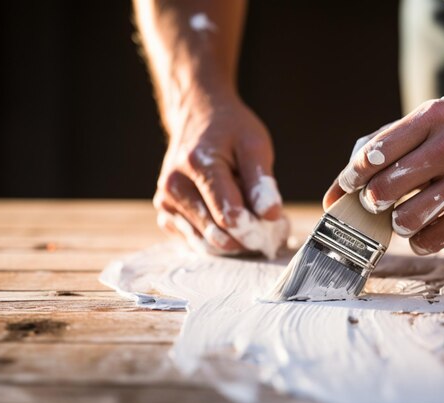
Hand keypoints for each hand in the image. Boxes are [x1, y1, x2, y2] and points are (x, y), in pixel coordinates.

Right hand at [153, 91, 287, 257]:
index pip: (228, 216)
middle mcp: (174, 186)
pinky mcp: (166, 215)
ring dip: (235, 242)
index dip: (256, 228)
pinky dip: (218, 240)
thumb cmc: (230, 131)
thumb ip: (261, 181)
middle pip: (217, 235)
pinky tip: (231, 222)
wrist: (197, 118)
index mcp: (197, 165)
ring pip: (206, 244)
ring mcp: (166, 203)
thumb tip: (270, 215)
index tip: (277, 225)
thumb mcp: (254, 144)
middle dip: (248, 237)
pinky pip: (196, 242)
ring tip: (253, 222)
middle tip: (270, 228)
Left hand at [323, 98, 443, 254]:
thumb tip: (335, 194)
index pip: (374, 153)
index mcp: (432, 118)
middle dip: (372, 200)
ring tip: (403, 213)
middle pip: (384, 189)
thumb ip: (384, 147)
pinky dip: (416, 239)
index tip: (349, 186)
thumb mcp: (427, 124)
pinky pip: (428, 241)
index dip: (352, 176)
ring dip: (396, 222)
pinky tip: (423, 226)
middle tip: (377, 200)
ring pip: (404, 219)